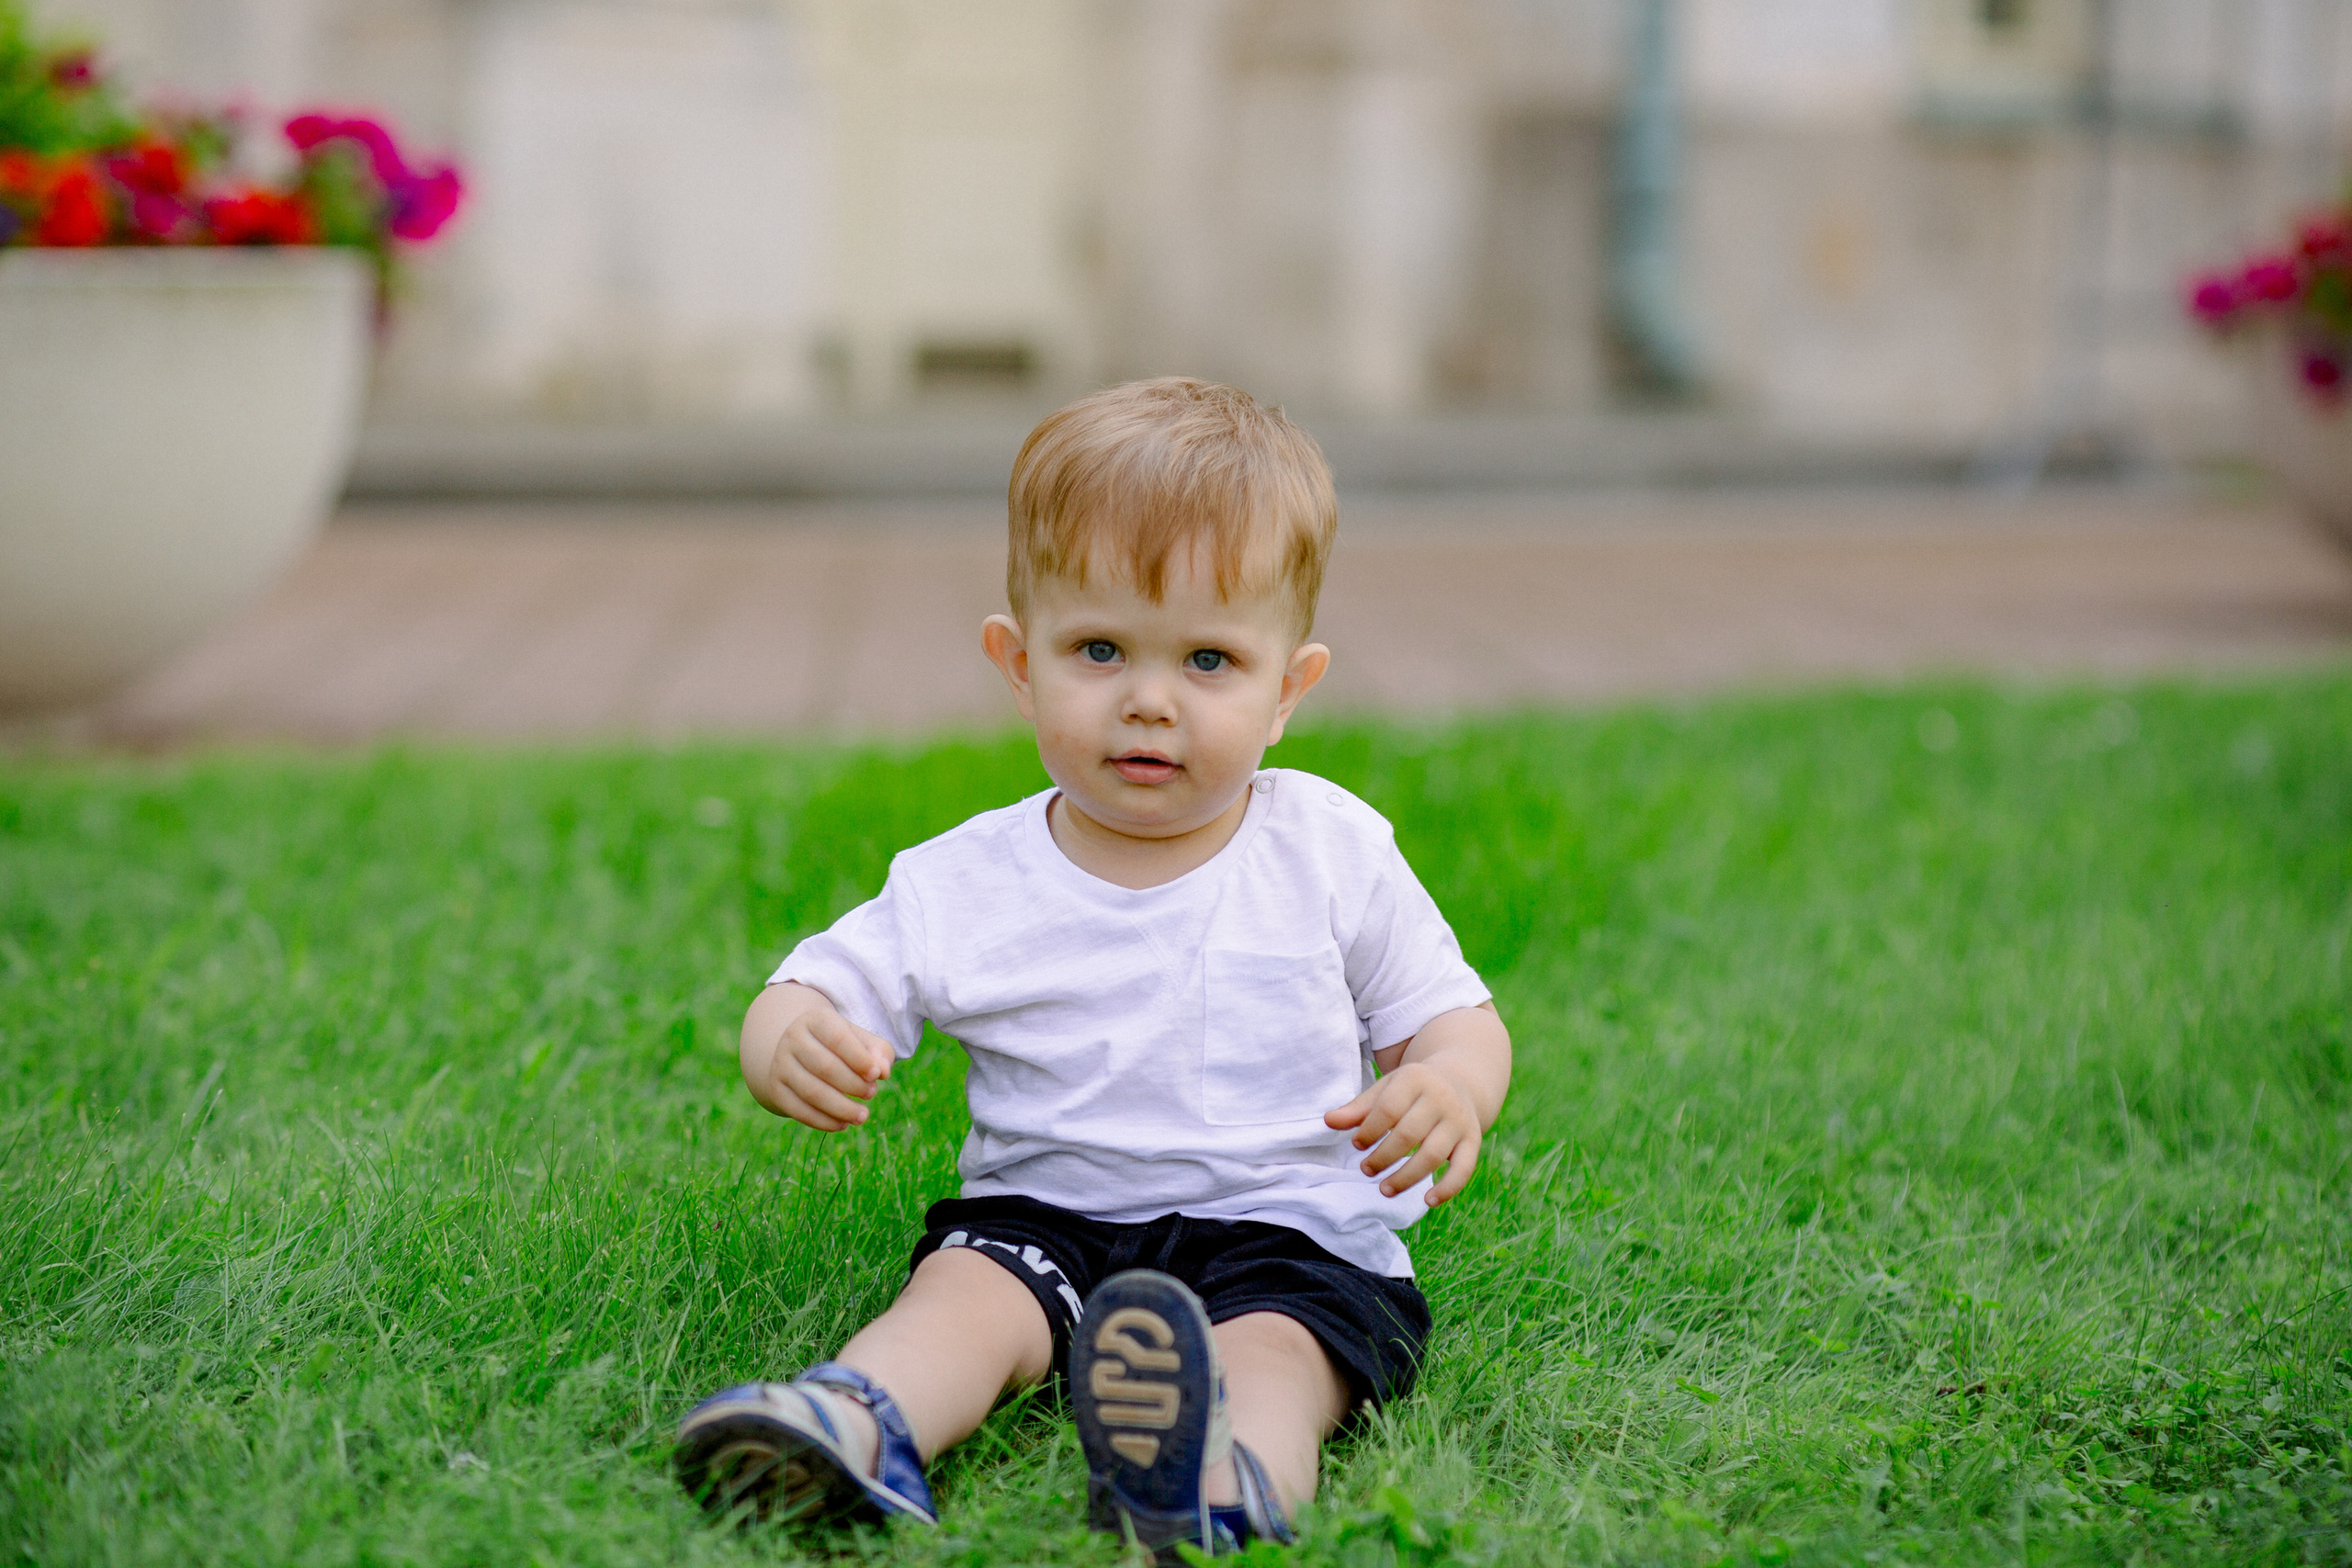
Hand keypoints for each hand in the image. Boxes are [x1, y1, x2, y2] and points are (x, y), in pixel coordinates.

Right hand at [741, 983, 893, 1130]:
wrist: (798, 1051)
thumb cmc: (840, 1046)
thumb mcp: (860, 1040)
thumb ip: (879, 1052)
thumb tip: (884, 1072)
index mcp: (816, 1020)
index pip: (838, 1038)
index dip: (859, 1059)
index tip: (877, 1075)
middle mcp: (793, 1039)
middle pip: (825, 1067)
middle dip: (853, 1085)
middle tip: (872, 1093)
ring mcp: (781, 1065)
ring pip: (811, 1092)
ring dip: (841, 1108)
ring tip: (862, 1115)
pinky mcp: (776, 1089)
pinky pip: (798, 1110)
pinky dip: (823, 1121)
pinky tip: (842, 1124)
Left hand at [1324, 1061, 1484, 1206]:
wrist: (1461, 1081)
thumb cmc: (1412, 1090)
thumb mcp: (1386, 1089)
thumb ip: (1358, 1108)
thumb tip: (1328, 1121)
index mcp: (1415, 1080)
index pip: (1388, 1109)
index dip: (1369, 1131)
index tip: (1357, 1145)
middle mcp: (1441, 1099)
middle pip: (1408, 1134)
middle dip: (1383, 1157)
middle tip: (1366, 1170)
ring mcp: (1459, 1121)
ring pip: (1432, 1155)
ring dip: (1406, 1177)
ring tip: (1384, 1189)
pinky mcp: (1473, 1140)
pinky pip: (1463, 1169)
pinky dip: (1448, 1188)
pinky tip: (1428, 1201)